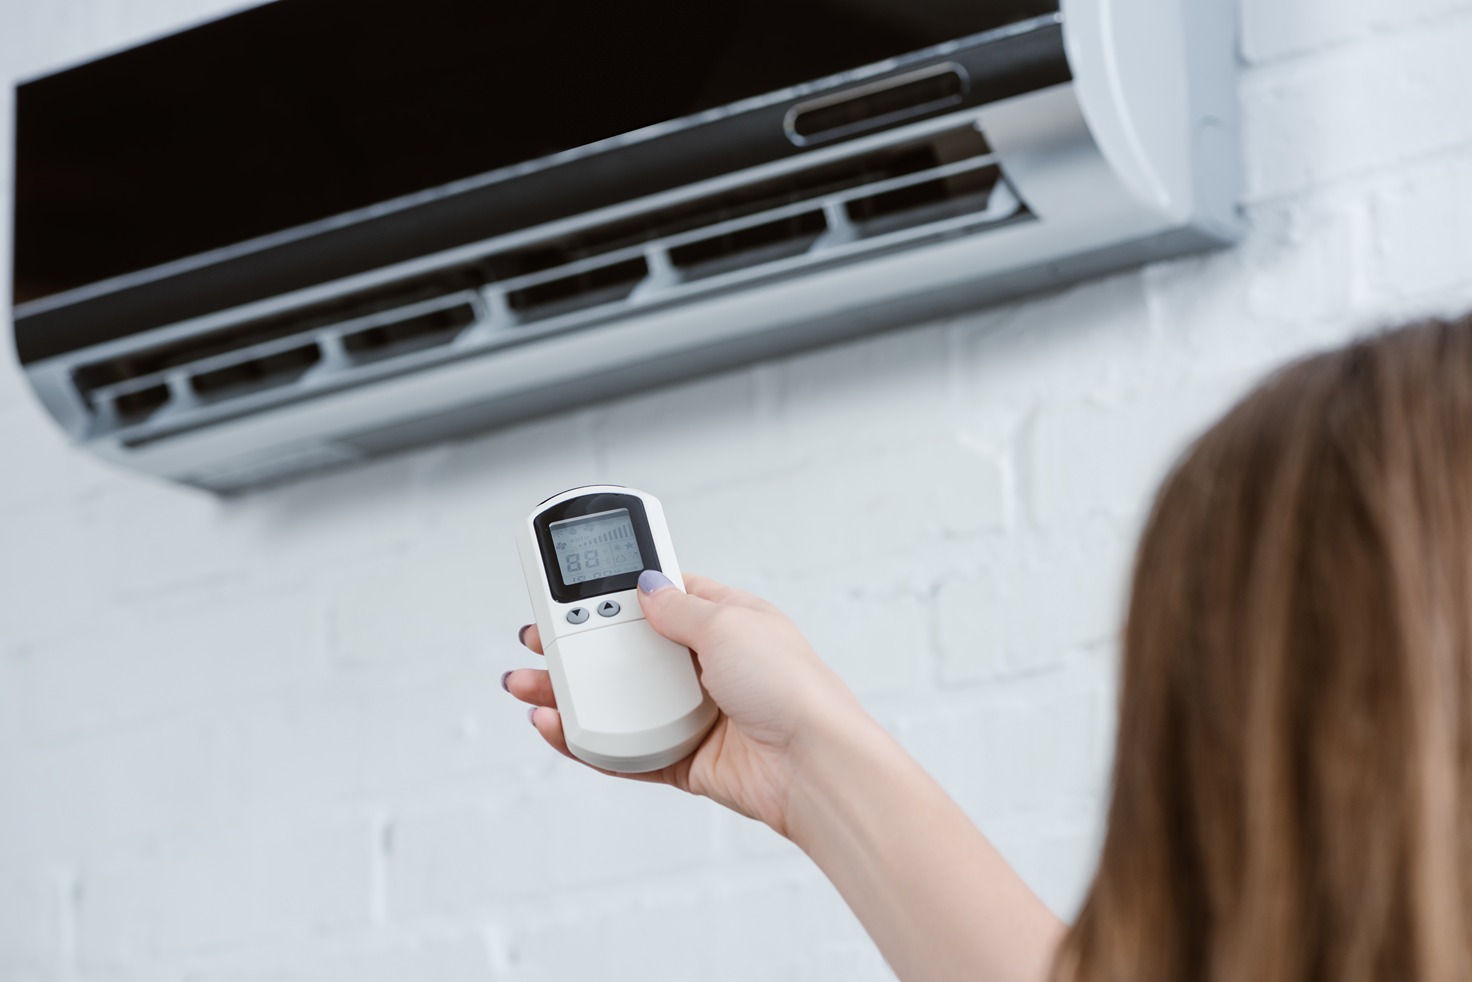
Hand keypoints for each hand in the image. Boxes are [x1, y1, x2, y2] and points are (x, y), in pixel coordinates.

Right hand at [503, 572, 869, 836]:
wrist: (813, 765)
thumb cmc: (791, 688)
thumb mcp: (729, 624)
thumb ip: (678, 607)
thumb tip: (645, 585)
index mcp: (726, 622)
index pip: (660, 597)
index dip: (615, 591)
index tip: (572, 588)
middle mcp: (708, 667)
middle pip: (626, 652)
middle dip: (575, 646)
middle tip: (533, 639)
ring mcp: (694, 714)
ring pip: (618, 701)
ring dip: (570, 693)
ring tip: (526, 684)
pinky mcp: (684, 759)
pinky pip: (624, 750)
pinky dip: (587, 740)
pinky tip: (555, 725)